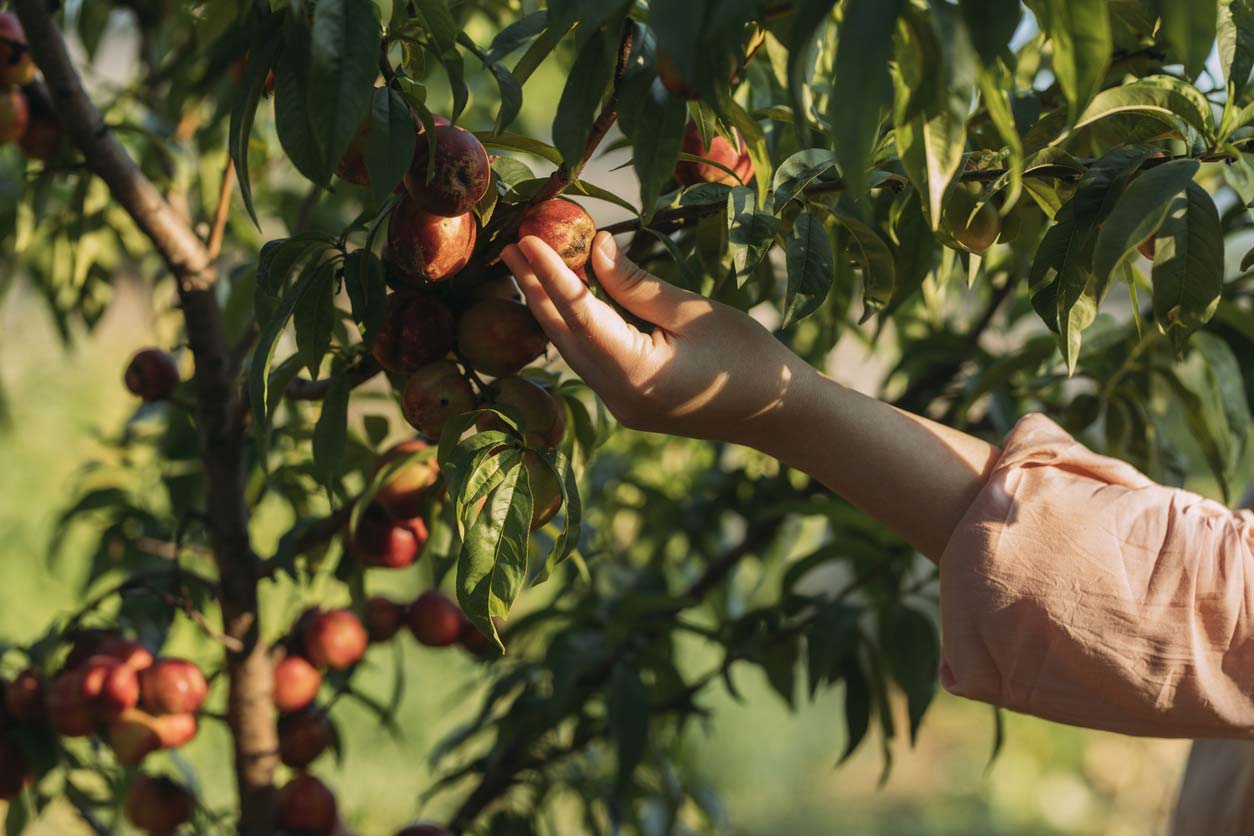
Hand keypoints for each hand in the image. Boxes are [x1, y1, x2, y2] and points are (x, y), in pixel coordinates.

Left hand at [501, 232, 818, 449]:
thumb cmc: (747, 357)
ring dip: (549, 308)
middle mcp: (617, 397)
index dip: (550, 273)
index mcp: (635, 373)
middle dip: (534, 289)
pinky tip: (564, 300)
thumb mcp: (691, 311)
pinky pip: (590, 361)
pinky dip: (575, 328)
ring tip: (526, 267)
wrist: (778, 414)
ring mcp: (620, 406)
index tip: (525, 239)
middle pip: (563, 335)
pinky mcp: (629, 405)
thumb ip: (635, 284)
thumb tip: (593, 248)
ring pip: (572, 350)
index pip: (578, 314)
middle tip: (509, 247)